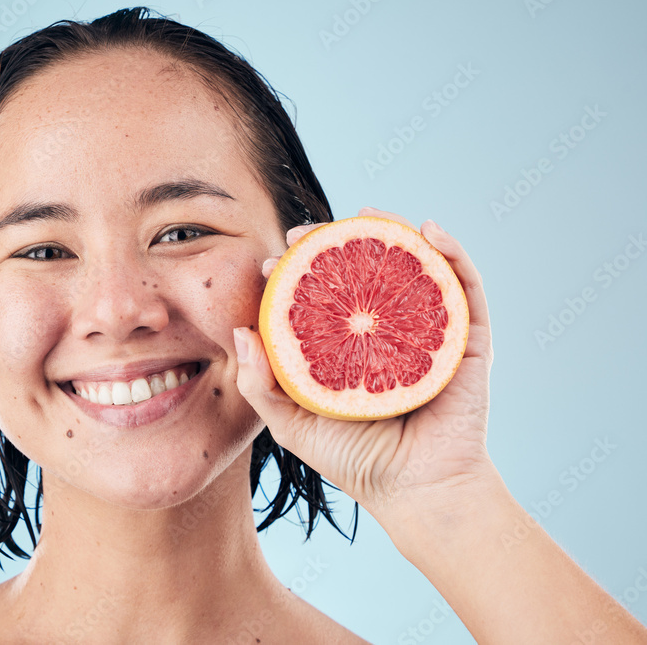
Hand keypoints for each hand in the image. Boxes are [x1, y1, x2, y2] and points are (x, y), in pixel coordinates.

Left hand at [234, 207, 497, 527]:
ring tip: (363, 214)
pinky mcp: (467, 339)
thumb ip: (261, 384)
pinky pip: (463, 287)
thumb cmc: (356, 461)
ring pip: (413, 267)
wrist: (415, 492)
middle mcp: (389, 332)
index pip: (326, 294)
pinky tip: (427, 230)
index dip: (299, 270)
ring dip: (392, 231)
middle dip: (337, 242)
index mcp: (352, 346)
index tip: (270, 259)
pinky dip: (451, 252)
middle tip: (304, 232)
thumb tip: (240, 331)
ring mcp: (429, 331)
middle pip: (367, 271)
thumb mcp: (292, 423)